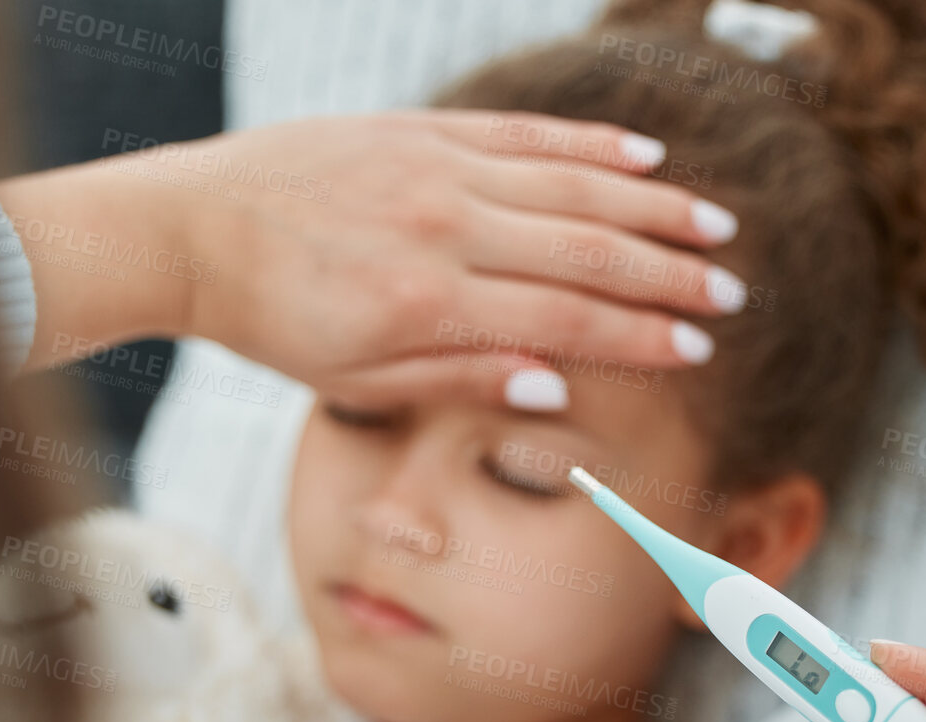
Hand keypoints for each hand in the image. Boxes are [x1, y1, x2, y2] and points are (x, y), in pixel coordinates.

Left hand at [0, 111, 745, 408]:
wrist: (193, 229)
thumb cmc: (275, 322)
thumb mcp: (360, 382)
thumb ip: (462, 381)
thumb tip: (559, 389)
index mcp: (430, 304)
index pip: (566, 319)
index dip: (641, 336)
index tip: (697, 350)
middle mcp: (445, 228)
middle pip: (589, 247)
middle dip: (669, 274)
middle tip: (732, 294)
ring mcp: (435, 168)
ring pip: (572, 182)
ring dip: (653, 204)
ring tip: (714, 226)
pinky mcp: (420, 130)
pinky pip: (523, 133)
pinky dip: (588, 143)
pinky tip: (644, 152)